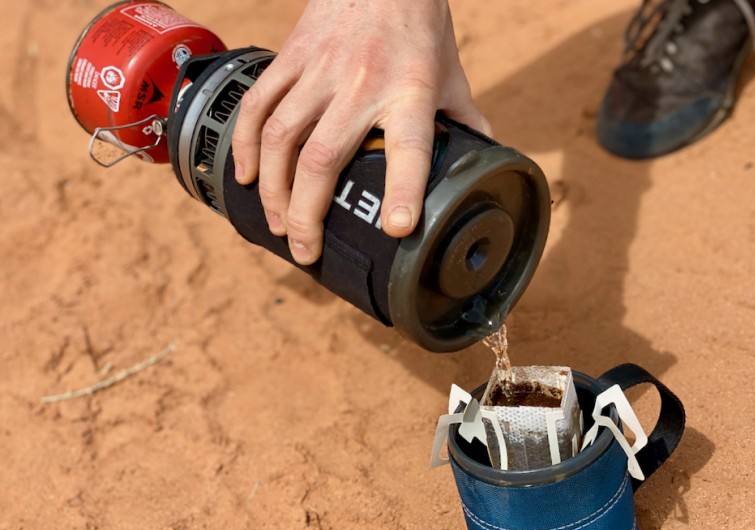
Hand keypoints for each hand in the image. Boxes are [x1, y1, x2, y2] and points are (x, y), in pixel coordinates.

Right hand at [231, 0, 489, 264]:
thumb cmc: (420, 26)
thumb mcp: (452, 76)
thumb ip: (465, 125)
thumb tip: (482, 171)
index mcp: (410, 91)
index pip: (410, 146)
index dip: (404, 191)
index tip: (398, 229)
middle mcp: (361, 83)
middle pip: (323, 157)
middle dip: (308, 214)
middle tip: (306, 252)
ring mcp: (319, 70)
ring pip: (281, 137)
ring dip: (273, 190)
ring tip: (277, 227)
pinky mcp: (290, 57)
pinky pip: (258, 105)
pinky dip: (247, 145)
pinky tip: (246, 177)